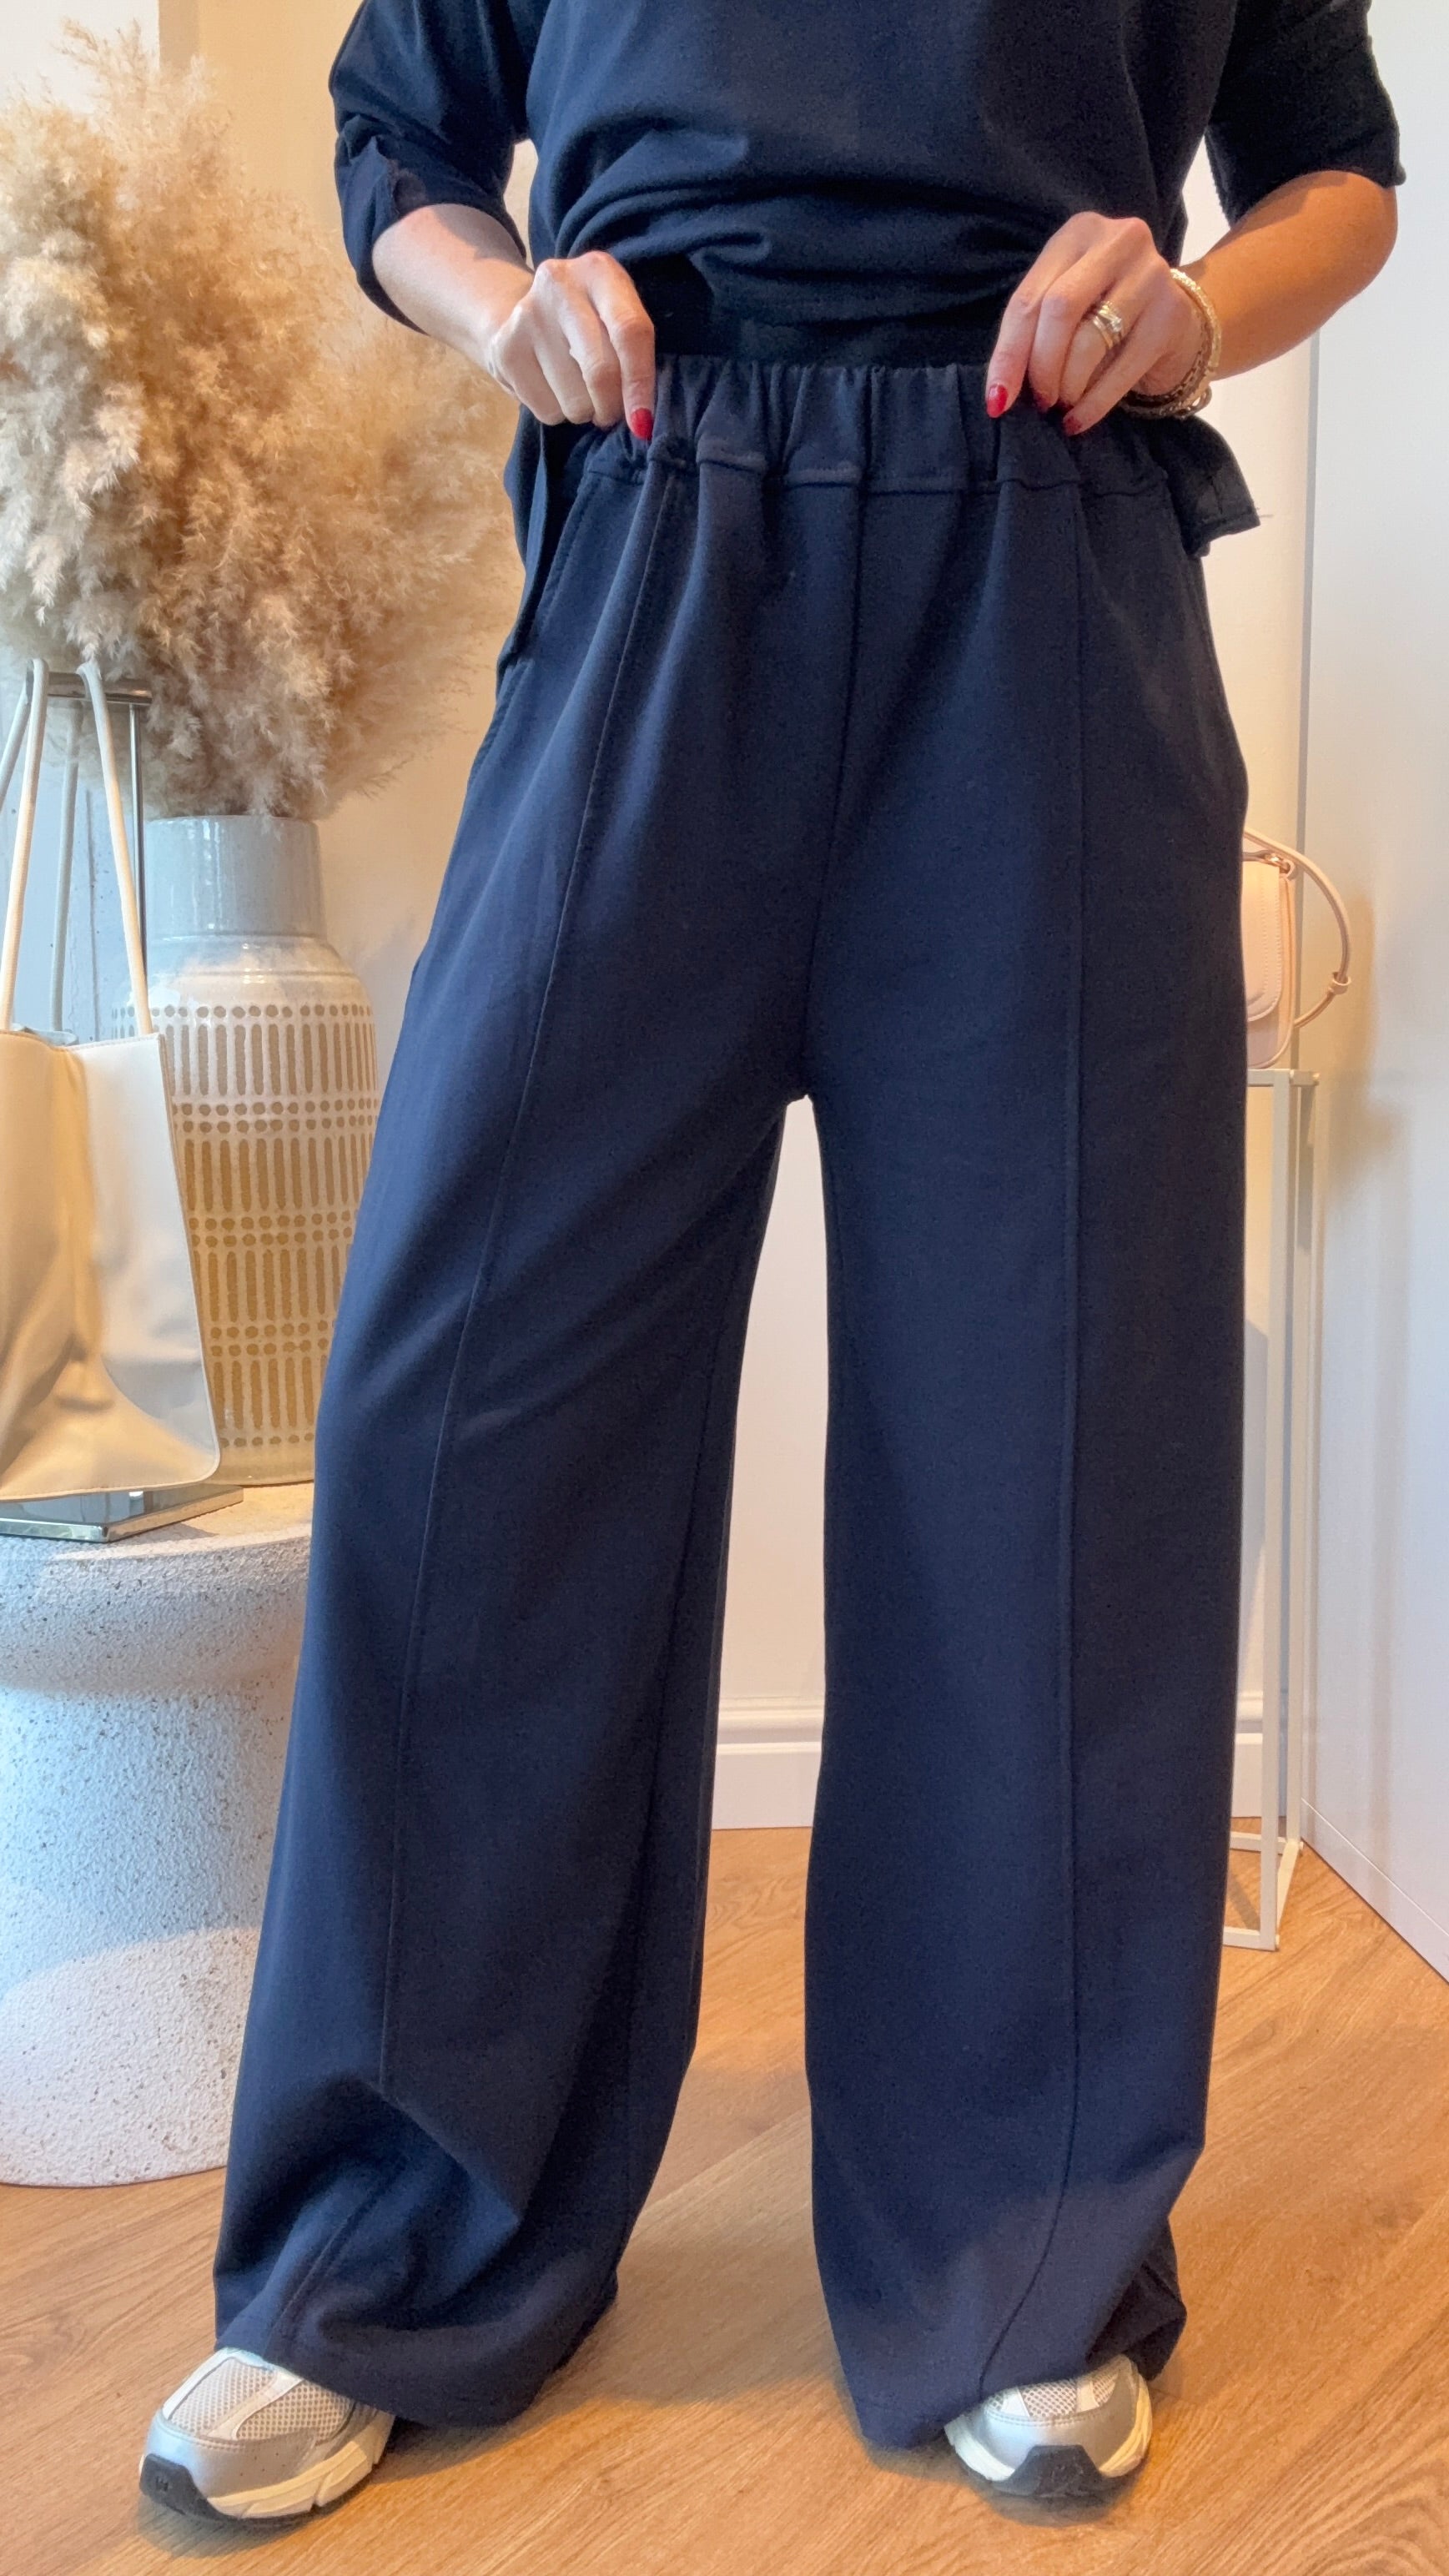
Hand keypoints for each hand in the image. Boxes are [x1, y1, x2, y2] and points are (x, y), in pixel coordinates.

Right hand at [476, 250, 656, 437]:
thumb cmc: (588, 319)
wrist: (521, 309)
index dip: (639, 383)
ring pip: (573, 401)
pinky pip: (546, 410)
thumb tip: (641, 420)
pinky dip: (558, 413)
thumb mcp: (616, 316)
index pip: (629, 330)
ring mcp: (527, 316)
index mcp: (599, 271)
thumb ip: (635, 353)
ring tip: (578, 389)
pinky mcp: (504, 349)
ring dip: (584, 411)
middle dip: (611, 407)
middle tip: (611, 412)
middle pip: (599, 371)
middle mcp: (559, 286)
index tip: (643, 422)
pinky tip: (553, 388)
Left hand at [985, 214, 1205, 433]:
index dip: (1008, 353)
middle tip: (1040, 399)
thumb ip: (1033, 331)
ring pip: (1089, 340)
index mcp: (1078, 233)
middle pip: (1059, 310)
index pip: (1029, 297)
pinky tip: (1078, 420)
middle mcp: (1118, 242)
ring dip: (1067, 385)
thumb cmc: (1107, 313)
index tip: (996, 400)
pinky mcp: (1171, 315)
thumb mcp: (1067, 306)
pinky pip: (1121, 370)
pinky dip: (1093, 405)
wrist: (1178, 322)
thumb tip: (1000, 393)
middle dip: (1041, 366)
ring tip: (1062, 404)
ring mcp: (1151, 274)